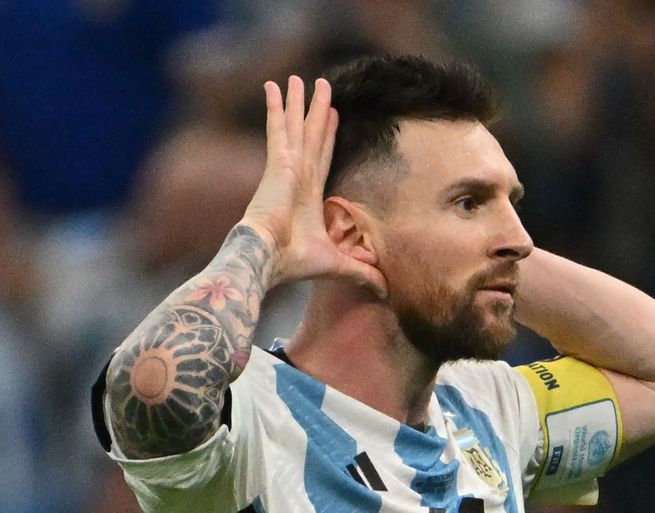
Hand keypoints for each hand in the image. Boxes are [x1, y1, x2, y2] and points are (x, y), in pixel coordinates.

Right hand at [241, 76, 385, 294]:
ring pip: (297, 126)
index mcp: (307, 196)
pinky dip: (277, 107)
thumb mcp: (338, 264)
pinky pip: (279, 127)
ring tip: (301, 79)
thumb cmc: (294, 263)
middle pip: (310, 136)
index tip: (332, 117)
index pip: (322, 159)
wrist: (267, 259)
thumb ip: (362, 271)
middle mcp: (296, 177)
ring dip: (299, 103)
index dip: (327, 137)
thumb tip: (387, 290)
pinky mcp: (277, 162)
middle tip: (319, 86)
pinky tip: (275, 86)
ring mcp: (286, 167)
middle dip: (315, 112)